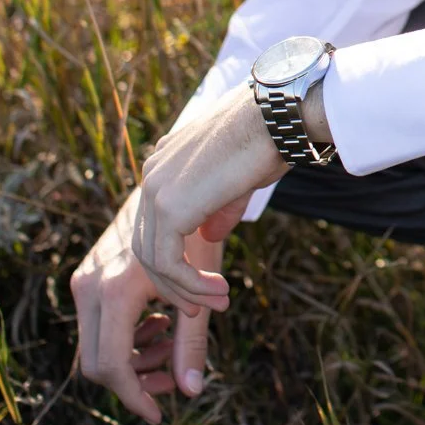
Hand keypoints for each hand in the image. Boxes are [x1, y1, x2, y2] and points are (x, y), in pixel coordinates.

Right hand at [71, 187, 242, 422]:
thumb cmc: (195, 232)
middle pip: (96, 363)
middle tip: (170, 379)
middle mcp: (90, 285)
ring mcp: (85, 279)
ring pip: (96, 346)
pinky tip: (160, 323)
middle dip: (133, 381)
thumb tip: (190, 391)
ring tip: (171, 345)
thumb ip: (192, 342)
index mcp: (115, 290)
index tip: (158, 414)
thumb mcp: (199, 289)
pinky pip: (98, 324)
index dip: (134, 396)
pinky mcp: (89, 274)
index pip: (112, 366)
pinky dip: (126, 336)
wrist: (176, 185)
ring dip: (133, 357)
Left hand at [131, 84, 285, 316]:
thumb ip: (217, 210)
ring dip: (186, 288)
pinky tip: (216, 290)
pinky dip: (189, 283)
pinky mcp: (168, 207)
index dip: (177, 258)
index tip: (205, 282)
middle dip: (176, 282)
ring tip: (217, 303)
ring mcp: (155, 189)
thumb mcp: (239, 182)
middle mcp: (153, 173)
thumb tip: (208, 238)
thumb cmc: (269, 140)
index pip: (157, 223)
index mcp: (166, 163)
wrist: (277, 117)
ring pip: (154, 258)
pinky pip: (167, 261)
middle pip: (148, 244)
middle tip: (204, 306)